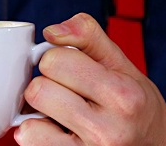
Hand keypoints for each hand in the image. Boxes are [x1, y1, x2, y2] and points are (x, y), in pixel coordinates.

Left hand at [15, 13, 165, 145]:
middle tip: (67, 92)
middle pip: (38, 90)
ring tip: (61, 113)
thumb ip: (88, 36)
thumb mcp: (122, 64)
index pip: (55, 60)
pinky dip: (36, 133)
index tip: (70, 68)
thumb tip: (52, 31)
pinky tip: (57, 131)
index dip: (56, 59)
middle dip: (47, 84)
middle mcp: (108, 130)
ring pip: (29, 121)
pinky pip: (30, 141)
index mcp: (123, 95)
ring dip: (39, 113)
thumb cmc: (136, 105)